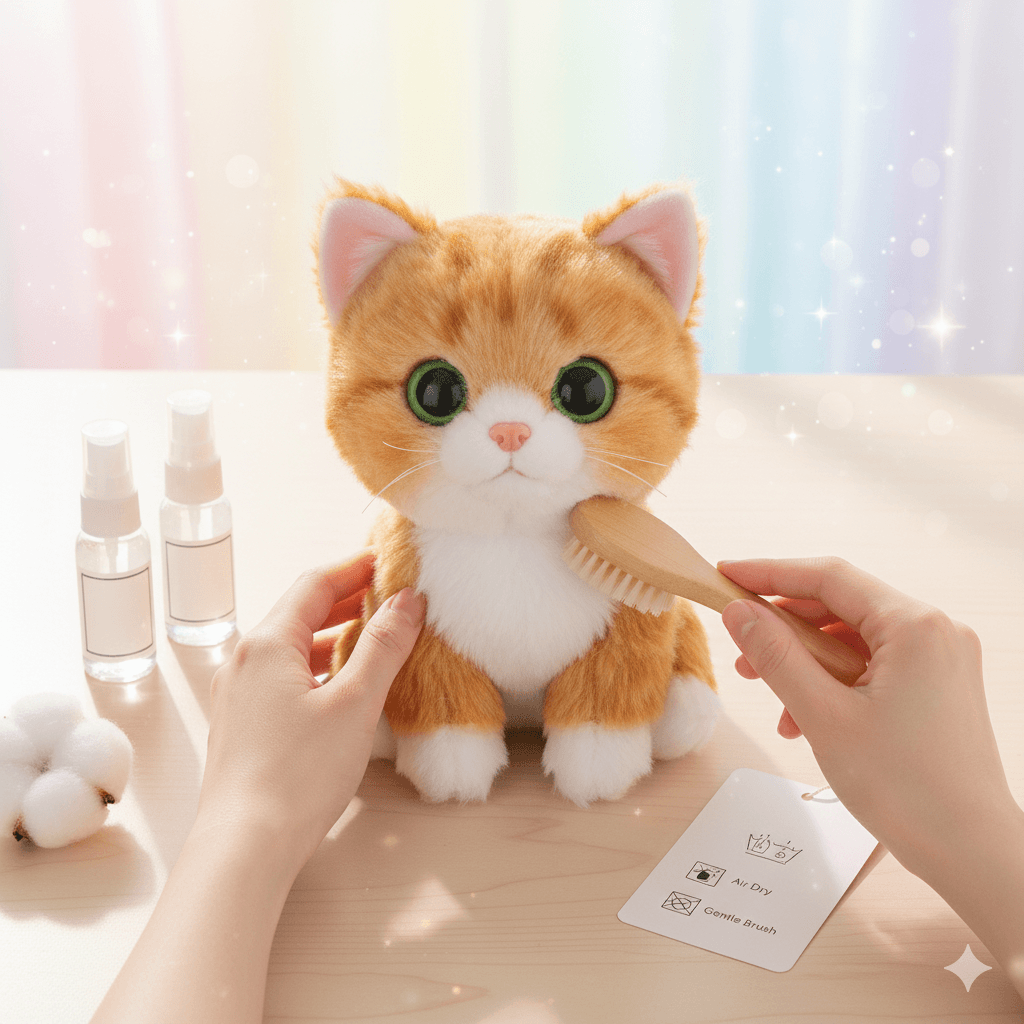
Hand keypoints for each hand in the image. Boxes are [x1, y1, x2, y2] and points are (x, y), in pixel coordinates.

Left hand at [198, 551, 424, 866]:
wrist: (244, 848)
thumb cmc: (299, 774)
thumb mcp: (356, 703)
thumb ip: (383, 645)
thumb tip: (407, 600)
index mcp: (267, 643)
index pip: (315, 584)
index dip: (355, 568)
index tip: (389, 561)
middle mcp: (244, 660)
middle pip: (300, 612)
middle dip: (348, 599)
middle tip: (390, 594)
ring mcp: (238, 694)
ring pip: (291, 647)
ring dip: (333, 635)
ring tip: (376, 636)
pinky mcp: (242, 724)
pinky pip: (282, 677)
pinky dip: (317, 667)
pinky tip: (344, 685)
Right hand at [717, 556, 1015, 879]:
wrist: (971, 852)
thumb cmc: (909, 791)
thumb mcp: (823, 716)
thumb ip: (775, 656)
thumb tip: (739, 613)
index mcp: (914, 626)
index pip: (828, 577)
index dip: (769, 572)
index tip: (726, 574)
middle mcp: (934, 631)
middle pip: (840, 605)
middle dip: (784, 626)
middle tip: (740, 649)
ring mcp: (940, 657)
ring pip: (853, 637)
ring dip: (805, 659)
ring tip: (771, 694)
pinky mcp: (937, 683)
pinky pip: (872, 662)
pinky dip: (833, 680)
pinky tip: (806, 716)